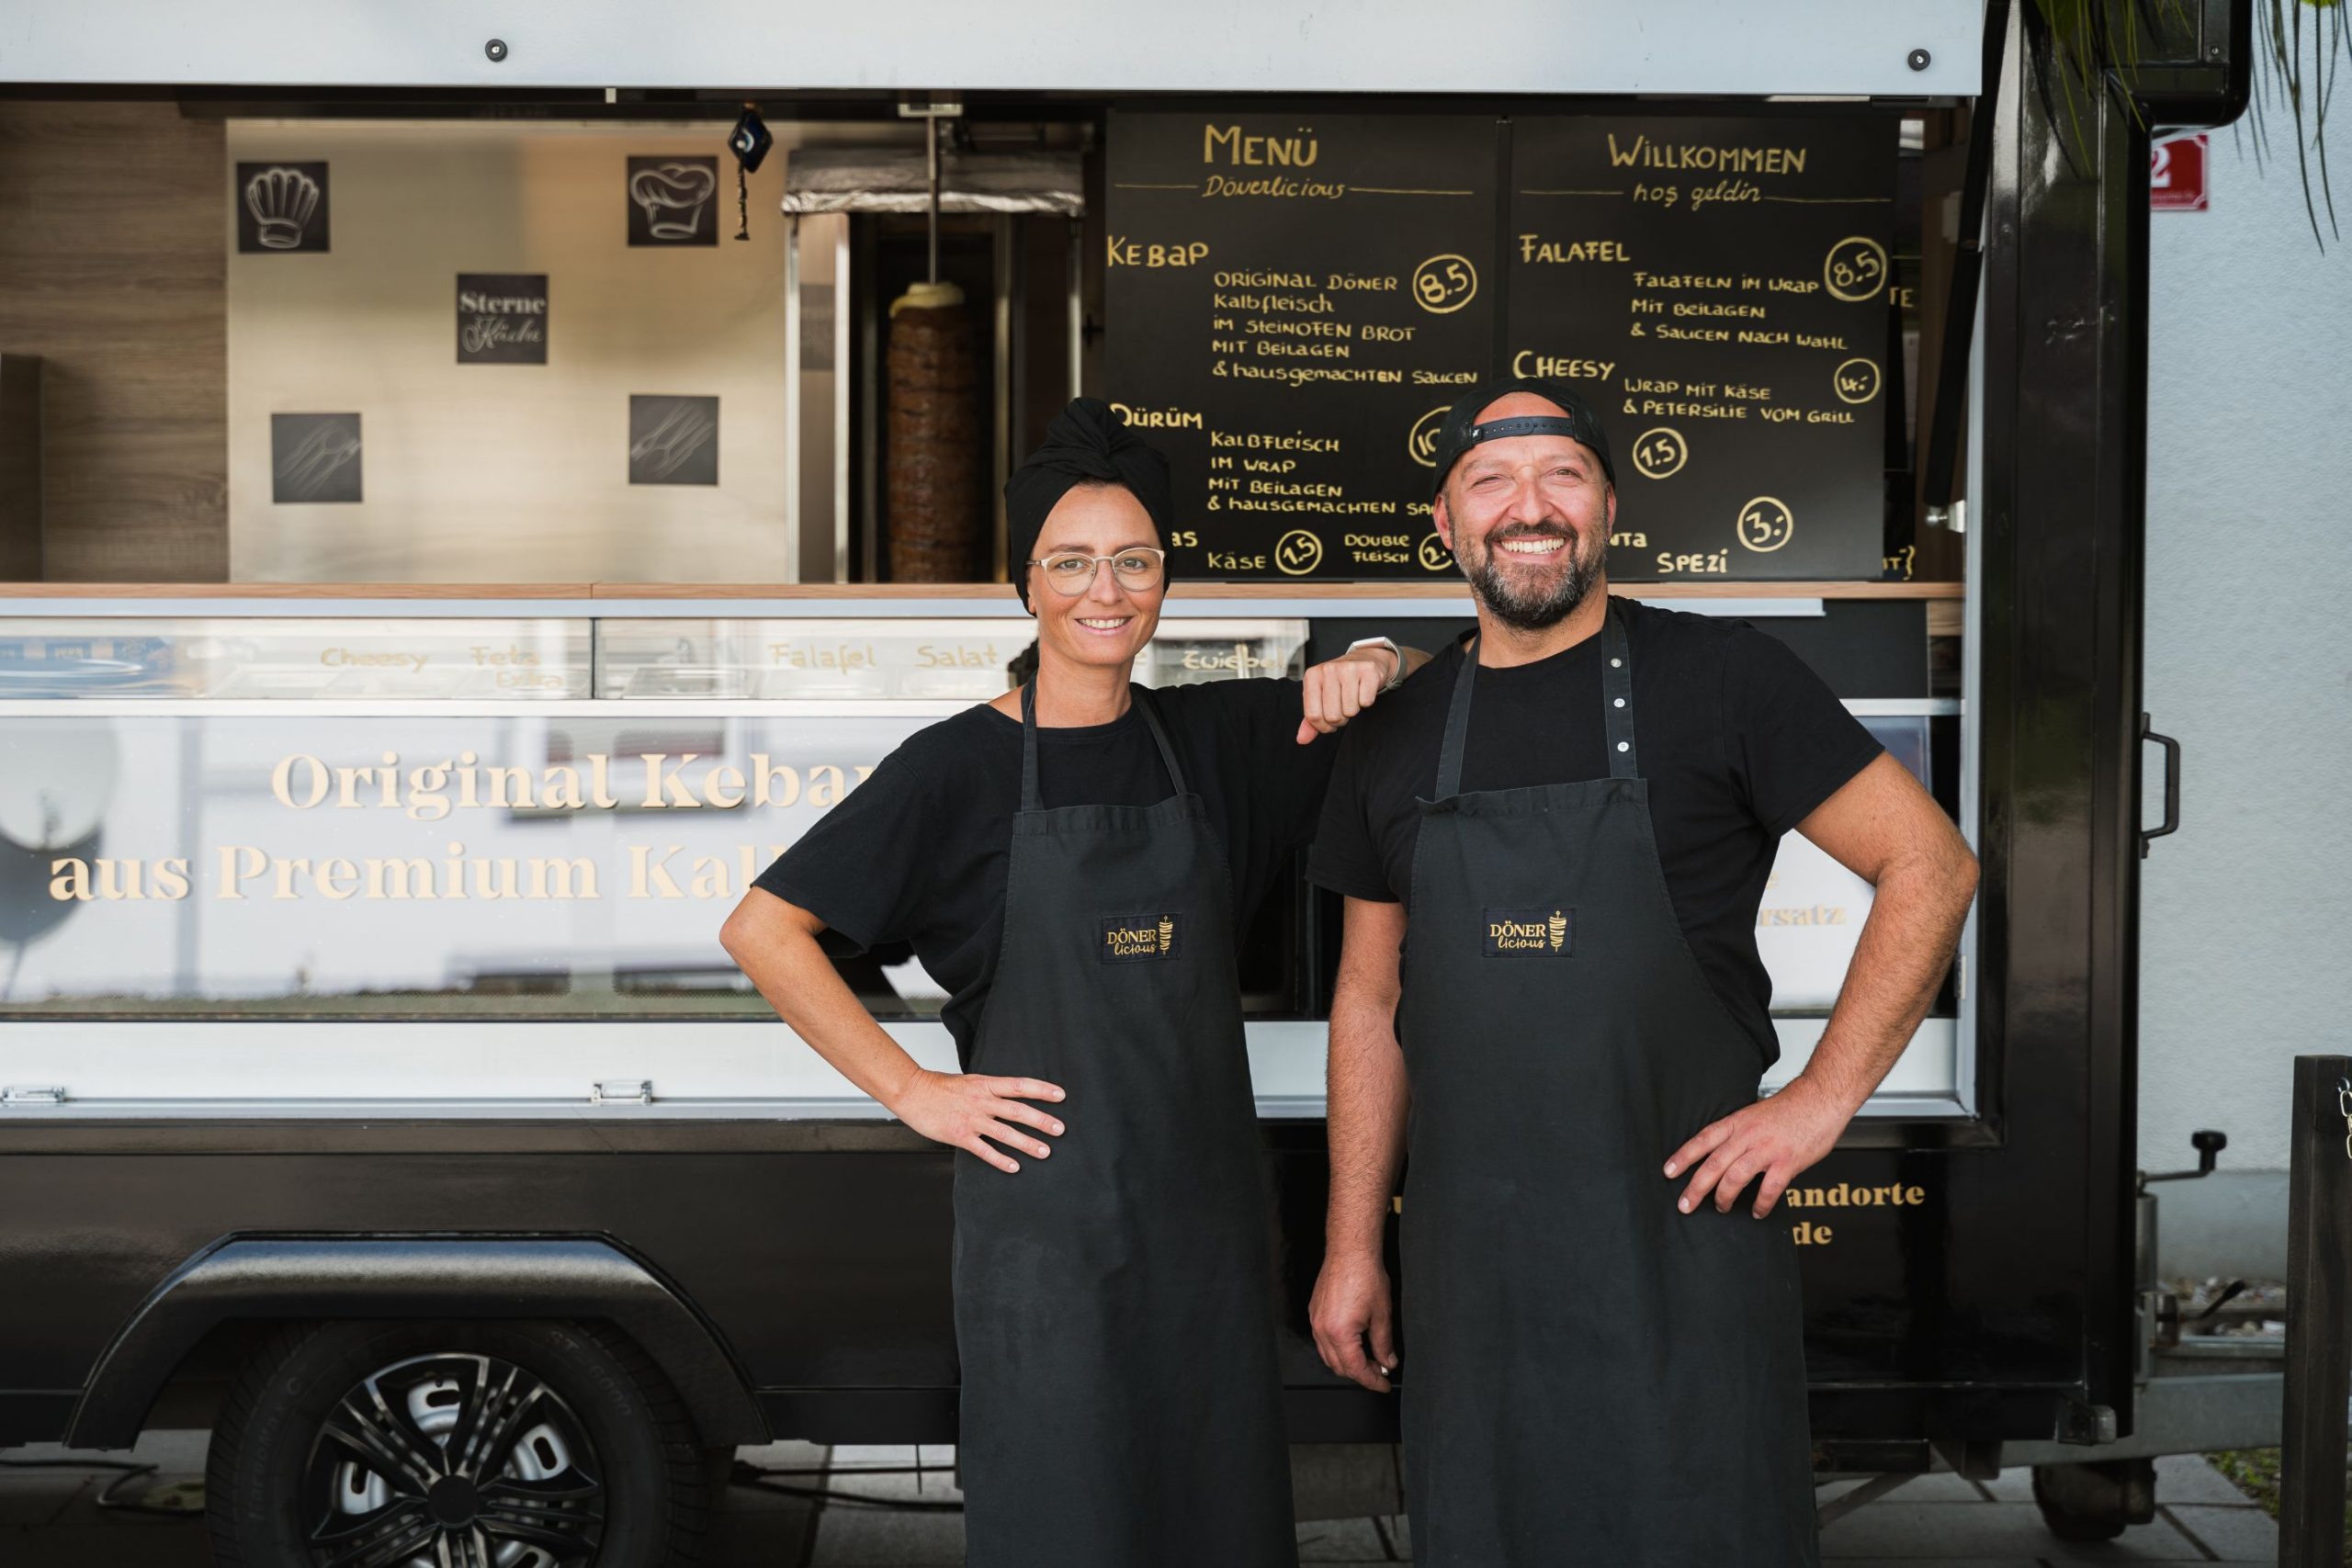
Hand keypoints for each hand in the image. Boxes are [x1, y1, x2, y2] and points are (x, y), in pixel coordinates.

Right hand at [888, 1069, 1065, 1173]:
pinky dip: (1000, 1159)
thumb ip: (990, 1089)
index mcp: (986, 1085)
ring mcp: (972, 1119)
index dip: (1042, 1090)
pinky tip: (1014, 1167)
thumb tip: (1009, 1095)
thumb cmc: (939, 1086)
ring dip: (1027, 1143)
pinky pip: (984, 1150)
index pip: (1020, 1085)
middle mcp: (982, 1101)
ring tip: (1045, 1151)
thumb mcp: (970, 1080)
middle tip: (1060, 1129)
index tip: (1061, 1095)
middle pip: (1018, 1111)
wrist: (913, 1092)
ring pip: (1005, 1133)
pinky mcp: (960, 1136)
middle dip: (1041, 1120)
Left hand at [1296, 646, 1397, 744]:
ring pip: (1351, 711)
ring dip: (1353, 709)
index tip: (1328, 721)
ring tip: (1352, 697)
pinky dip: (1366, 701)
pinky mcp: (1368, 671)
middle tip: (1342, 707)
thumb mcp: (1320, 697)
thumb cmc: (1339, 681)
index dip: (1323, 726)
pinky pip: (1366, 702)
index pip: (1313, 716)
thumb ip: (1311, 720)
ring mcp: (1349, 668)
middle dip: (1340, 719)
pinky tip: (1362, 690)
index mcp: (1312, 676)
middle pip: (1333, 716)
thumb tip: (1302, 739)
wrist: (1363, 659)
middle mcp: (1328, 669)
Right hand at [1309, 1250, 1398, 1391]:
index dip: (1372, 1380)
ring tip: (1369, 1358)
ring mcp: (1316, 1321)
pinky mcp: (1315, 1312)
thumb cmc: (1366, 1276)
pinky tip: (1353, 1343)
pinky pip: (1322, 1341)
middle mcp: (1322, 1330)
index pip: (1356, 1369)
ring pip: (1328, 1355)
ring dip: (1348, 1362)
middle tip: (1380, 1371)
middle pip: (1339, 1367)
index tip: (1384, 1384)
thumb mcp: (1382, 1314)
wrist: (1350, 1251)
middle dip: (1361, 1373)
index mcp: (1340, 1333)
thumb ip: (1384, 1344)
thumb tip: (1388, 1362)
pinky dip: (1337, 1349)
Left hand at [1663, 1074, 1854, 1218]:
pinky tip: (1757, 1212)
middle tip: (1685, 1204)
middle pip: (1714, 1163)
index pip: (1703, 1140)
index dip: (1683, 1157)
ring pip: (1735, 1177)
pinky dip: (1761, 1204)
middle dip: (1696, 1187)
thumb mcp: (1755, 1114)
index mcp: (1738, 1122)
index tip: (1668, 1172)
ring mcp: (1767, 1149)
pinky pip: (1769, 1189)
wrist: (1820, 1099)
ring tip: (1721, 1208)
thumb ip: (1740, 1133)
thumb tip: (1726, 1152)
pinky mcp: (1788, 1162)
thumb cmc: (1791, 1108)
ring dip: (1724, 1197)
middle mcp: (1748, 1135)